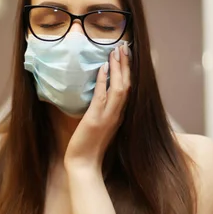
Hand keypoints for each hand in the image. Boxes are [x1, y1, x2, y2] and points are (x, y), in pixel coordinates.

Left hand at [64, 43, 130, 173]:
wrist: (84, 166)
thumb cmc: (89, 148)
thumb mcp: (100, 127)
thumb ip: (103, 112)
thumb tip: (100, 97)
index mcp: (119, 116)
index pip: (128, 90)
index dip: (128, 72)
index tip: (126, 56)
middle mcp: (117, 114)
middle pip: (127, 85)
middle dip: (126, 65)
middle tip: (124, 47)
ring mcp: (108, 116)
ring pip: (119, 88)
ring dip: (118, 68)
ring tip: (116, 51)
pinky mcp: (96, 119)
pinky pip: (102, 96)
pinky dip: (104, 80)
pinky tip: (103, 67)